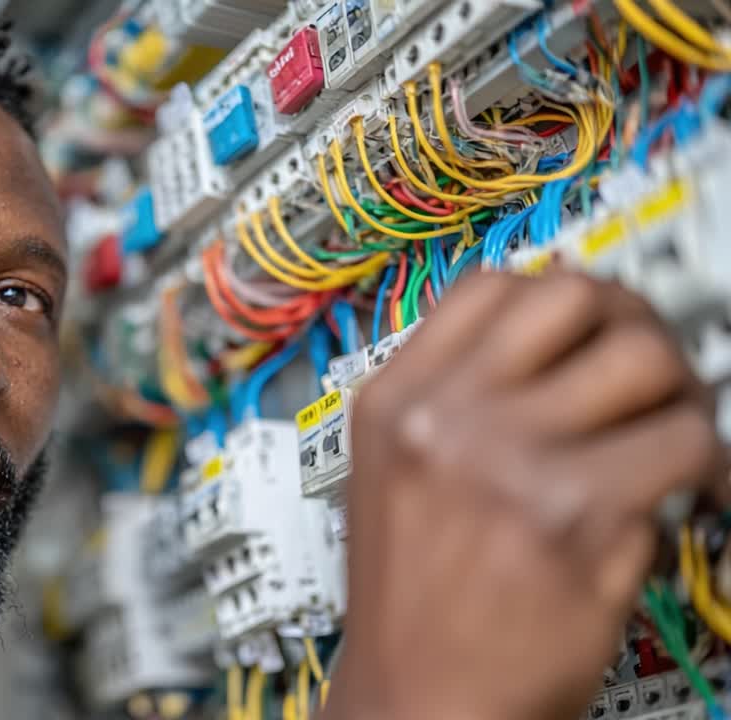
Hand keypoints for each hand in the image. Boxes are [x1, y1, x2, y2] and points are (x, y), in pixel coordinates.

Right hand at [324, 271, 724, 719]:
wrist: (421, 703)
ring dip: (683, 395)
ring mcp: (511, 465)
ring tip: (678, 437)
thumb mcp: (396, 475)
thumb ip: (459, 400)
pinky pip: (686, 447)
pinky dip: (710, 470)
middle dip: (634, 328)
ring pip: (647, 363)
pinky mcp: (579, 520)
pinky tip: (692, 497)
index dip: (564, 293)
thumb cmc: (413, 606)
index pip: (495, 286)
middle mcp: (446, 420)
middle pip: (576, 299)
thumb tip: (557, 337)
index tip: (596, 321)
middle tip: (653, 374)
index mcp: (395, 402)